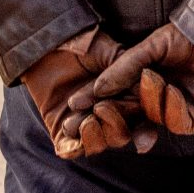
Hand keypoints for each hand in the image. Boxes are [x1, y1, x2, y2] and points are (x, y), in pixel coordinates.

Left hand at [20, 24, 158, 159]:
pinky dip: (73, 146)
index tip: (142, 138)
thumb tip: (139, 90)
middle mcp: (110, 113)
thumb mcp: (109, 51)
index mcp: (127, 95)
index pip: (141, 118)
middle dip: (114, 125)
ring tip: (82, 120)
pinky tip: (69, 129)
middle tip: (100, 107)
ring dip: (94, 135)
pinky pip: (73, 149)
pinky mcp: (64, 131)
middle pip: (122, 134)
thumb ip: (127, 69)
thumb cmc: (82, 43)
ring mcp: (88, 123)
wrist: (48, 46)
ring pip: (100, 143)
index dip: (145, 130)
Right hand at [66, 23, 193, 142]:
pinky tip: (171, 88)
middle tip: (97, 113)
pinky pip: (177, 122)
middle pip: (127, 119)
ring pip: (151, 120)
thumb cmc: (185, 35)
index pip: (112, 99)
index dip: (94, 102)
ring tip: (149, 77)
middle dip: (110, 118)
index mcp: (139, 85)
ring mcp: (173, 111)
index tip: (73, 104)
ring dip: (147, 101)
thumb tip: (97, 90)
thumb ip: (124, 67)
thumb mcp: (150, 47)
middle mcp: (154, 102)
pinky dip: (171, 107)